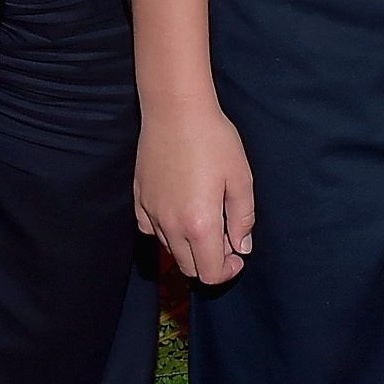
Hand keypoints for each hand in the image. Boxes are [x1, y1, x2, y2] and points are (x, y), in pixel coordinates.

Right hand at [135, 102, 255, 285]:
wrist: (176, 110)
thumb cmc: (213, 140)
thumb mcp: (240, 179)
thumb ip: (243, 219)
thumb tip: (242, 246)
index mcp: (200, 225)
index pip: (211, 273)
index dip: (228, 271)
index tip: (237, 254)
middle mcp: (171, 225)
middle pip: (189, 267)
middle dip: (210, 261)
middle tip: (225, 237)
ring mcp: (152, 213)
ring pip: (170, 250)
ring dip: (189, 246)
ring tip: (204, 218)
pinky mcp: (140, 199)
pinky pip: (150, 229)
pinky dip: (166, 231)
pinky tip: (179, 211)